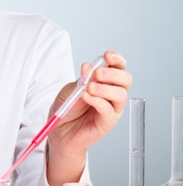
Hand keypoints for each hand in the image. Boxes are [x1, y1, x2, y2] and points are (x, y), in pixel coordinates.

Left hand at [46, 50, 131, 185]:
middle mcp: (112, 94)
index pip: (118, 67)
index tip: (107, 55)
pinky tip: (87, 97)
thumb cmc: (67, 107)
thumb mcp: (72, 88)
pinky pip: (108, 110)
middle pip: (125, 79)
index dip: (116, 59)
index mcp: (106, 81)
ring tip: (89, 88)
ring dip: (105, 88)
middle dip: (113, 73)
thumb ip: (82, 79)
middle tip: (97, 74)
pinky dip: (98, 101)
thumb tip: (88, 67)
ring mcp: (112, 108)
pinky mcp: (107, 122)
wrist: (59, 129)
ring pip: (121, 94)